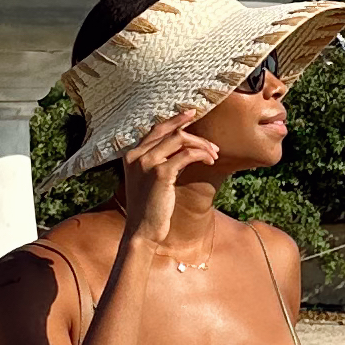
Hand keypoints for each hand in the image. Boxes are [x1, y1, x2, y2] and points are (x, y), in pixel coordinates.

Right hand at [118, 109, 223, 247]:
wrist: (141, 231)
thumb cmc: (148, 208)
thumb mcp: (147, 181)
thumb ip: (156, 162)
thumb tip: (182, 149)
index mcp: (131, 155)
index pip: (156, 129)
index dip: (175, 120)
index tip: (191, 114)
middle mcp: (137, 155)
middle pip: (170, 131)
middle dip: (194, 134)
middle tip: (213, 145)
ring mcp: (147, 163)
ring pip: (180, 139)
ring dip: (202, 145)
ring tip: (214, 155)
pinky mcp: (160, 173)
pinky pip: (187, 155)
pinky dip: (202, 155)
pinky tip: (210, 162)